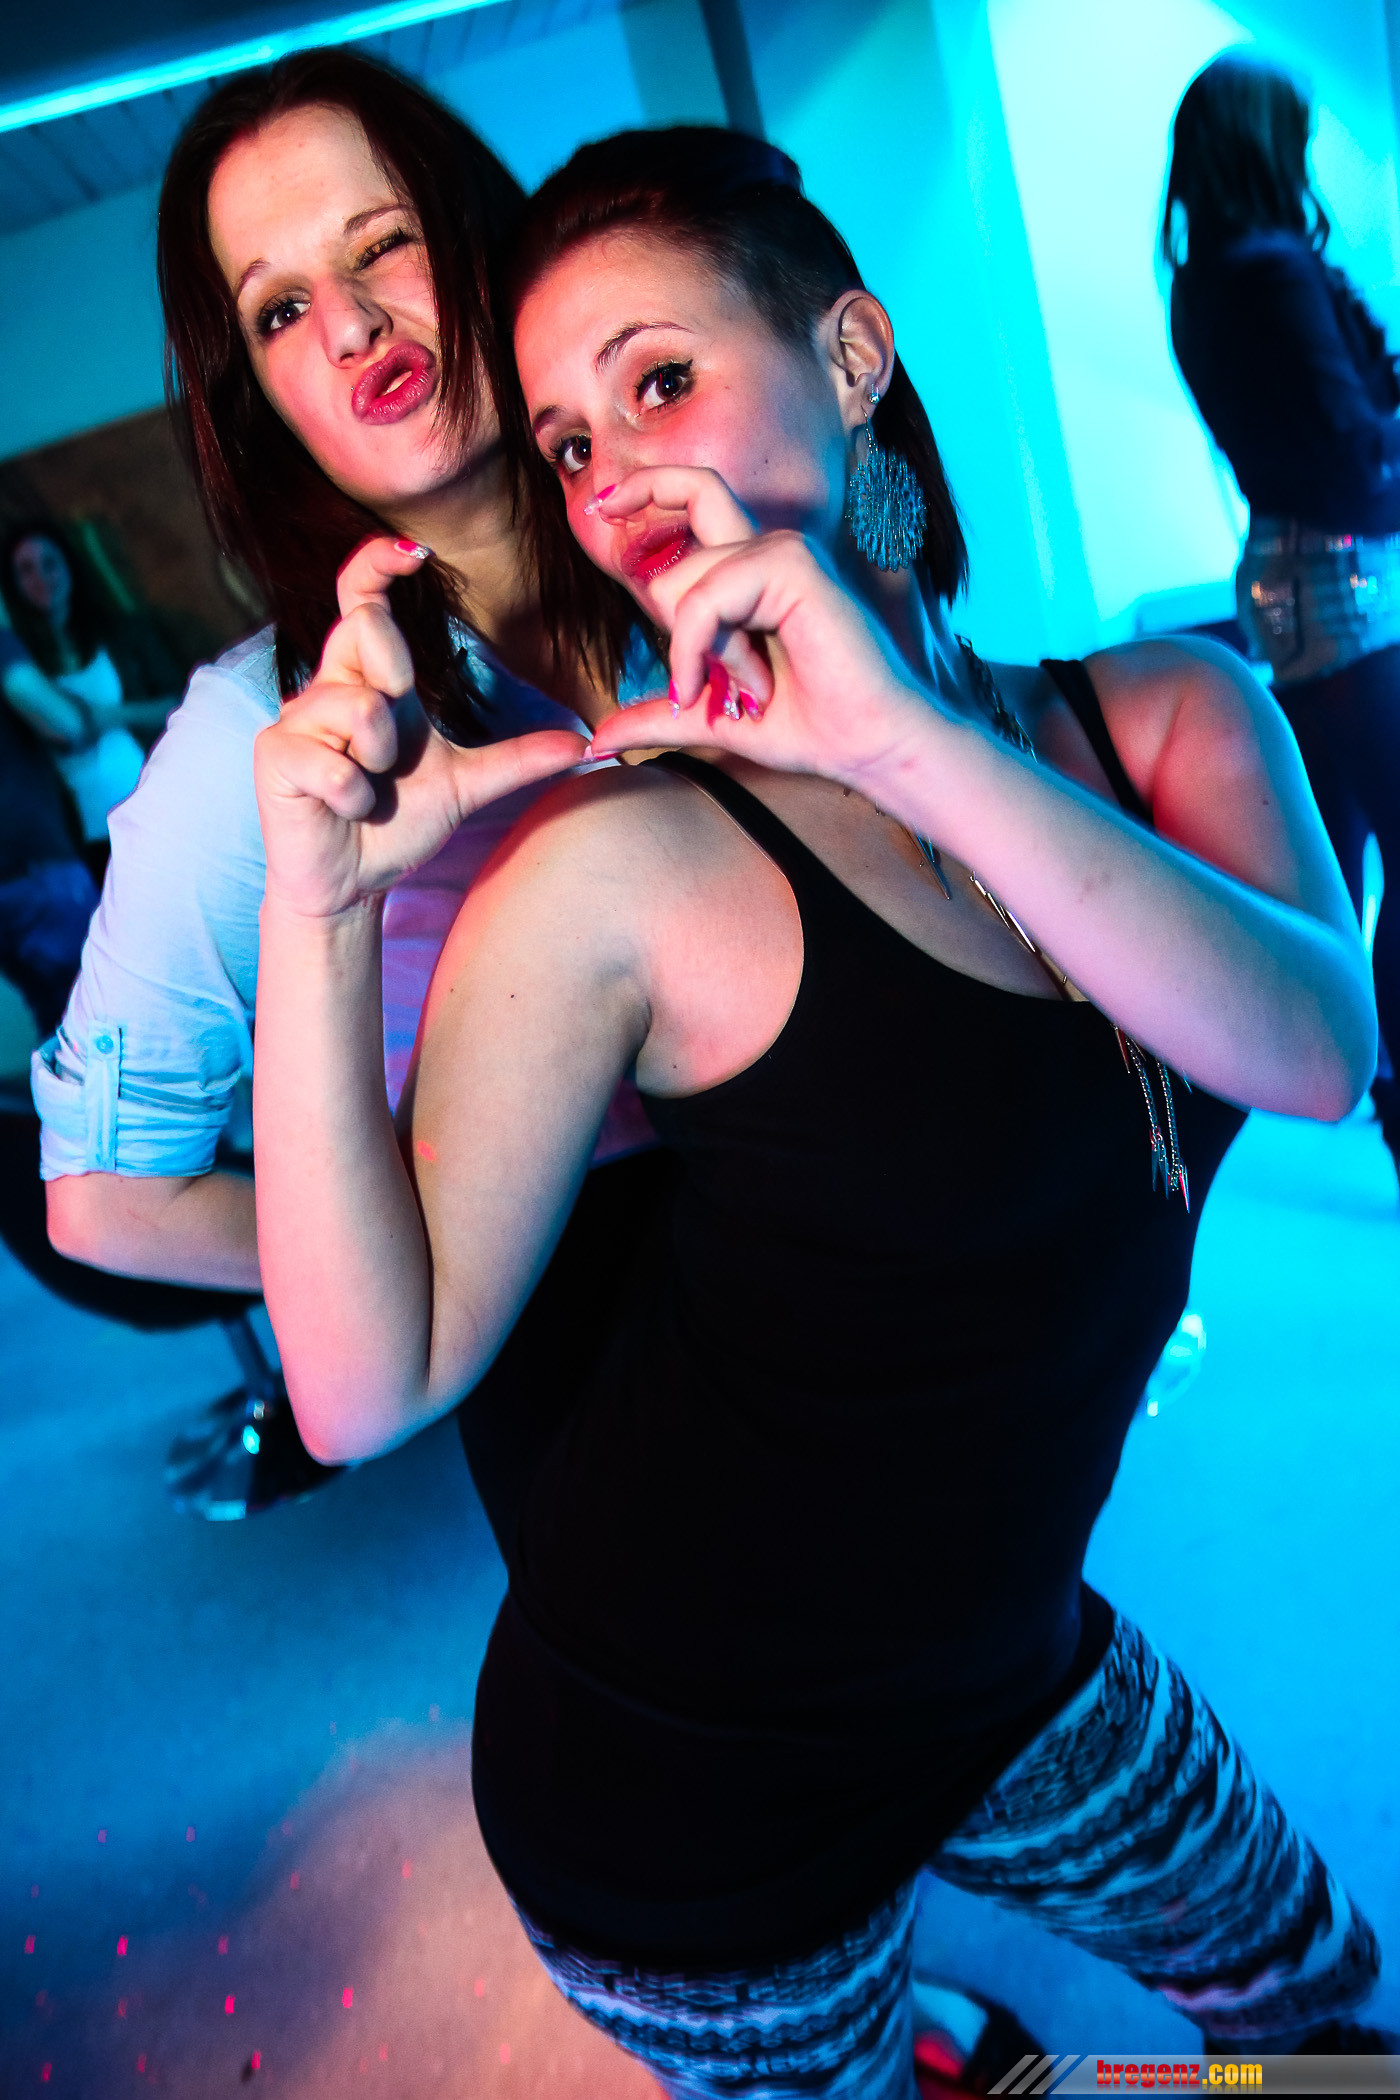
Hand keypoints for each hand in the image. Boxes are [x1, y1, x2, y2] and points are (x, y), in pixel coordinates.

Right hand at [254, 536, 585, 918]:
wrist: (355, 884)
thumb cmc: (397, 825)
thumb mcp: (467, 786)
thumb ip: (519, 760)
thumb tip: (585, 744)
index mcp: (374, 682)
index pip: (364, 602)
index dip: (378, 565)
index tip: (417, 551)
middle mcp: (331, 687)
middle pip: (364, 631)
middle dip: (393, 688)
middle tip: (395, 752)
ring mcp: (296, 718)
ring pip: (356, 706)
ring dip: (378, 760)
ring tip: (371, 788)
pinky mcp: (276, 755)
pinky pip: (331, 763)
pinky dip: (353, 796)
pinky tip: (345, 810)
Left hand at [584, 473, 934, 790]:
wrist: (869, 746)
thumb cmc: (812, 727)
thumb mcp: (714, 718)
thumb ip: (660, 715)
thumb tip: (599, 738)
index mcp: (755, 567)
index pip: (693, 494)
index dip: (647, 488)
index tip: (601, 507)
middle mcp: (770, 548)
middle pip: (679, 529)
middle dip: (675, 621)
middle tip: (721, 685)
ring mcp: (783, 551)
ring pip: (685, 582)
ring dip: (702, 652)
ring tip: (751, 690)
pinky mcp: (792, 566)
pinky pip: (704, 599)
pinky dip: (702, 648)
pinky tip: (740, 686)